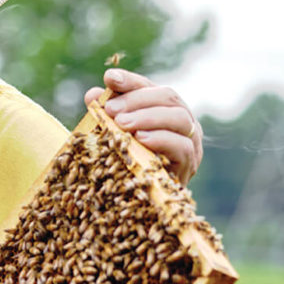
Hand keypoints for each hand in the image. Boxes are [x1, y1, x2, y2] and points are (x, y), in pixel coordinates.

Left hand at [84, 69, 202, 185]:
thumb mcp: (112, 137)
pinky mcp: (189, 165)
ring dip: (149, 118)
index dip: (131, 81)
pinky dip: (161, 140)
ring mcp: (190, 143)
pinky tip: (140, 139)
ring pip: (180, 119)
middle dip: (137, 100)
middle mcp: (182, 122)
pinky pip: (182, 147)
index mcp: (164, 111)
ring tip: (122, 124)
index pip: (151, 87)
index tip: (109, 78)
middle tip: (110, 110)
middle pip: (168, 97)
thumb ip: (106, 116)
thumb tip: (92, 94)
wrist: (138, 205)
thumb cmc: (124, 166)